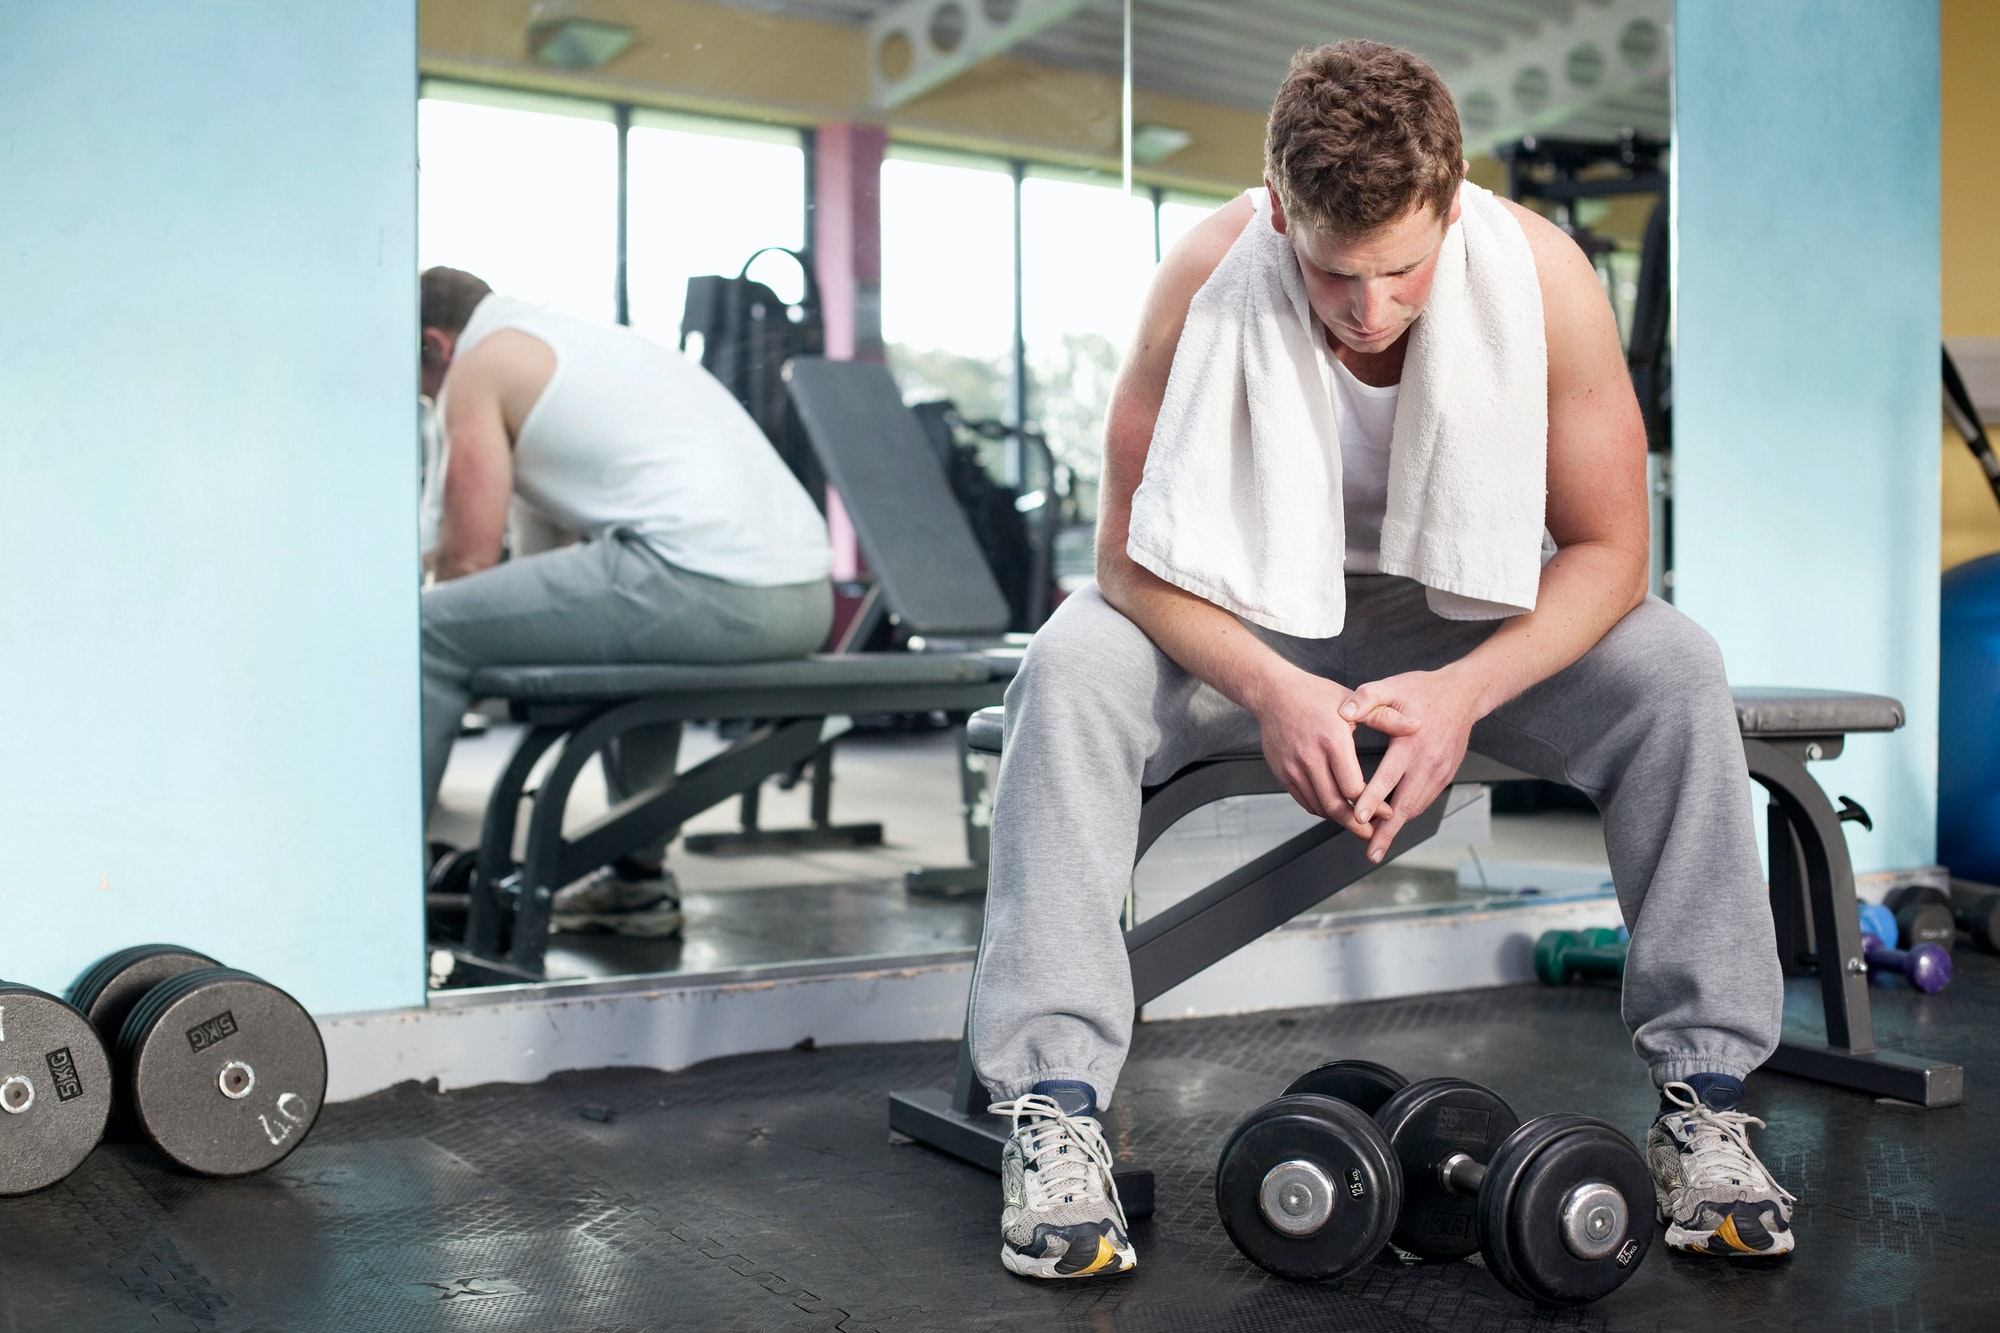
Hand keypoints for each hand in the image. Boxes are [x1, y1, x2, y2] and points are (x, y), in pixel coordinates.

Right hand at [1254, 672, 1418, 840]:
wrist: (1273, 693)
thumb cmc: (1315, 695)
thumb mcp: (1353, 702)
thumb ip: (1386, 718)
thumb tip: (1417, 726)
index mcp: (1332, 740)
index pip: (1353, 787)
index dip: (1372, 804)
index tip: (1386, 812)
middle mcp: (1310, 757)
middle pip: (1335, 805)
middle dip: (1357, 825)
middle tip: (1373, 834)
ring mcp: (1293, 768)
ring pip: (1319, 807)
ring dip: (1340, 820)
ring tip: (1358, 824)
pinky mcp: (1283, 773)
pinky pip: (1305, 801)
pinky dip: (1322, 810)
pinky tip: (1336, 809)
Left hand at [1339, 668, 1483, 862]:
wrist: (1463, 694)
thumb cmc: (1423, 690)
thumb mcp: (1391, 686)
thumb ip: (1366, 698)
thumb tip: (1343, 712)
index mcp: (1411, 741)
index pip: (1389, 776)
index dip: (1372, 798)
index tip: (1358, 817)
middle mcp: (1428, 761)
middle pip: (1405, 803)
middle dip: (1387, 830)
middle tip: (1371, 851)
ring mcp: (1440, 771)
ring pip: (1417, 806)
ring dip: (1398, 827)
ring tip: (1378, 844)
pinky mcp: (1445, 775)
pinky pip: (1425, 800)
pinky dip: (1409, 814)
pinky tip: (1394, 823)